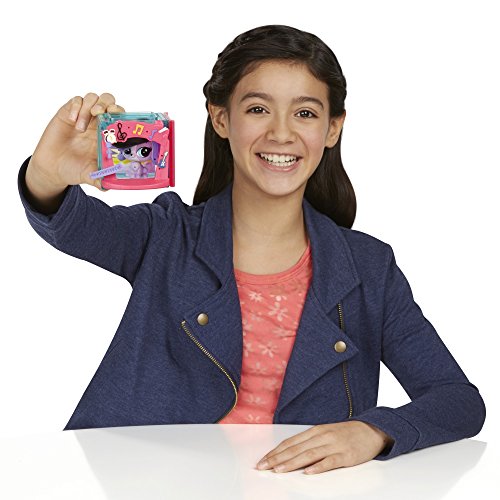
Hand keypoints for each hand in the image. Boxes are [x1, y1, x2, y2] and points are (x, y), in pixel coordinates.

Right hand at [29, 92, 124, 191]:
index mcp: (107, 135)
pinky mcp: (67, 113)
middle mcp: (97, 123)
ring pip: (93, 98)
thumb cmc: (75, 169)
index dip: (121, 114)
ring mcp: (83, 116)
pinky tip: (71, 120)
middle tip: (100, 114)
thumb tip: (108, 186)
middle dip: (107, 104)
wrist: (53, 168)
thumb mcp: (90, 175)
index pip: (120, 116)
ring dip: (88, 108)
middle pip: (109, 101)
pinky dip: (75, 107)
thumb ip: (100, 180)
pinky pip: (75, 100)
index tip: (118, 118)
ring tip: (80, 127)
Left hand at [256, 420, 393, 474]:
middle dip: (277, 458)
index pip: (290, 442)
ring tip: (278, 470)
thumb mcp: (325, 433)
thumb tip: (288, 453)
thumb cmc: (346, 434)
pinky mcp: (346, 455)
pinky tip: (308, 472)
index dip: (275, 451)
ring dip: (292, 463)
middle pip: (296, 448)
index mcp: (315, 431)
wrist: (371, 430)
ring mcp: (334, 445)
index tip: (262, 460)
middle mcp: (322, 436)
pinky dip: (318, 467)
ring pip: (309, 454)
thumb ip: (308, 442)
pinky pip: (330, 461)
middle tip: (263, 466)